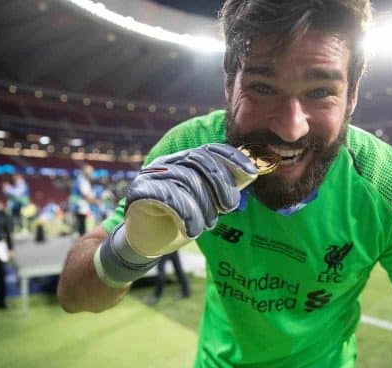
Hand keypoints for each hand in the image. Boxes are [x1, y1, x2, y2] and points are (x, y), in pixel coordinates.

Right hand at [94, 144, 256, 287]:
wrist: (143, 241)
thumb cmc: (178, 220)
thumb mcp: (204, 202)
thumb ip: (220, 188)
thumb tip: (249, 175)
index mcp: (183, 161)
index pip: (209, 150)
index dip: (232, 157)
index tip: (251, 172)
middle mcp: (167, 162)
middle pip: (200, 161)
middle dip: (220, 184)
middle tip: (229, 207)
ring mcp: (152, 174)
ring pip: (187, 180)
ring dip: (203, 206)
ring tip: (207, 225)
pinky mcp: (140, 191)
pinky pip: (170, 196)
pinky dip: (186, 214)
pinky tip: (192, 228)